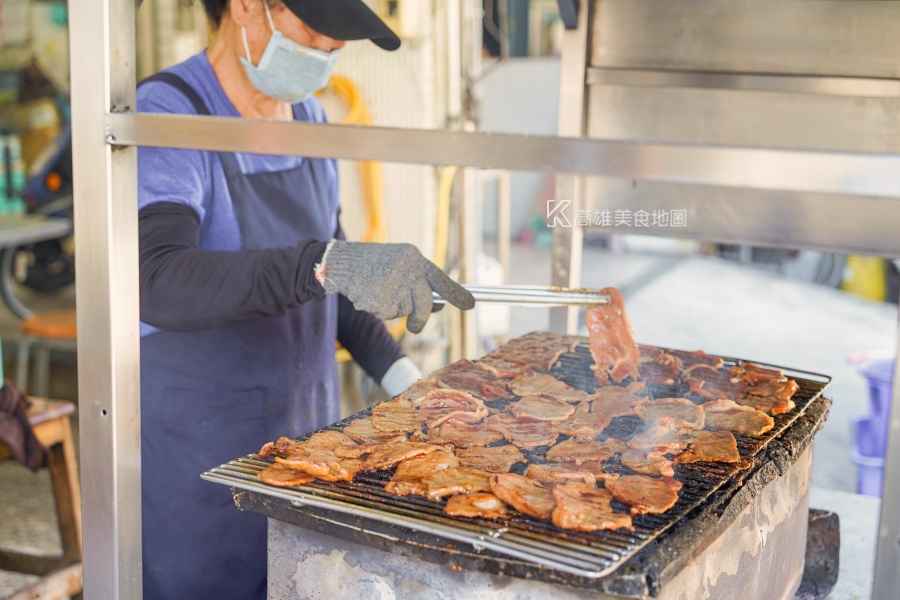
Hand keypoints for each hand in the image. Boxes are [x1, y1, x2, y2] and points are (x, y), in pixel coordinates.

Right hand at [316, 241, 474, 332]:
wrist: (340, 261)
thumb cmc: (372, 265)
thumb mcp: (399, 265)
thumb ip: (418, 282)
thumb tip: (438, 306)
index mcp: (414, 258)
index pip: (441, 278)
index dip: (456, 293)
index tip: (471, 305)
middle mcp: (408, 269)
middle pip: (424, 303)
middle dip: (419, 319)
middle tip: (414, 327)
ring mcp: (393, 283)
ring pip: (403, 310)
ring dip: (393, 311)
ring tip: (377, 293)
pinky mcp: (379, 296)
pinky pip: (386, 313)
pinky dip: (377, 309)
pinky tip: (367, 294)